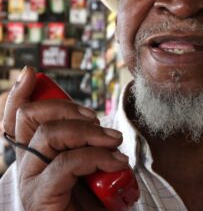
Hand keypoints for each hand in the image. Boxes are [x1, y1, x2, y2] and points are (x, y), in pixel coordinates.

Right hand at [3, 67, 128, 210]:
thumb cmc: (95, 198)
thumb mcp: (91, 161)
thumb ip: (84, 142)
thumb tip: (93, 122)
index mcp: (36, 153)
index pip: (17, 119)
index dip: (19, 93)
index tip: (31, 73)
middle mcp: (27, 164)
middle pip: (30, 116)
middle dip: (67, 107)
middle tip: (97, 120)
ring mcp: (30, 181)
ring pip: (49, 133)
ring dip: (89, 132)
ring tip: (114, 142)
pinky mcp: (40, 198)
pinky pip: (66, 162)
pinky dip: (97, 156)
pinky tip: (116, 163)